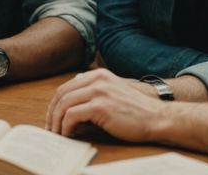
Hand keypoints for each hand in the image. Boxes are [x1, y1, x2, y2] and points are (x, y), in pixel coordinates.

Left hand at [45, 69, 164, 141]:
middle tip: (50, 127)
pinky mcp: (100, 106)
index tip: (53, 117)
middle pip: (62, 93)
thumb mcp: (111, 96)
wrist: (157, 118)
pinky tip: (68, 134)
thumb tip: (66, 113)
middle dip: (52, 112)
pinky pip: (72, 115)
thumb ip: (90, 98)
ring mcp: (99, 91)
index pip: (67, 86)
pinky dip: (66, 126)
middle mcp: (97, 79)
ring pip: (64, 104)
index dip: (56, 103)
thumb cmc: (135, 112)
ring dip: (57, 121)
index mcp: (98, 75)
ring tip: (58, 133)